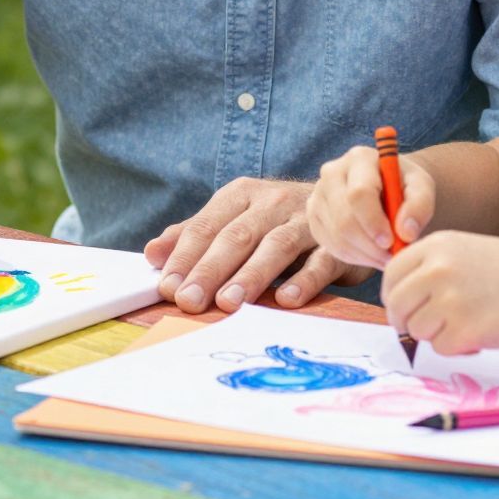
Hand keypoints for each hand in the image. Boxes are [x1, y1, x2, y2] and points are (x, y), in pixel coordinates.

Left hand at [144, 176, 370, 312]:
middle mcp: (272, 202)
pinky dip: (304, 280)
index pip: (206, 226)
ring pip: (275, 246)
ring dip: (251, 275)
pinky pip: (320, 260)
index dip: (185, 257)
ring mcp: (306, 221)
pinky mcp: (335, 243)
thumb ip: (195, 235)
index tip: (167, 287)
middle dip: (210, 270)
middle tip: (190, 301)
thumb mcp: (235, 220)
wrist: (346, 204)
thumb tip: (152, 254)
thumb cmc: (277, 221)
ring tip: (229, 302)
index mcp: (242, 195)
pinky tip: (286, 299)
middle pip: (236, 236)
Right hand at [308, 144, 435, 267]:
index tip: (392, 241)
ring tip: (387, 256)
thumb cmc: (405, 187)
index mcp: (359, 158)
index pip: (359, 194)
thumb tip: (406, 232)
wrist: (388, 189)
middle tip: (392, 256)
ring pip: (337, 236)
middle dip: (370, 245)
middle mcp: (332, 172)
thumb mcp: (422, 188)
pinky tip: (372, 253)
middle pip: (343, 218)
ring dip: (365, 254)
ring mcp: (319, 195)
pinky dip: (354, 257)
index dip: (374, 222)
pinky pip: (331, 245)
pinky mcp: (314, 216)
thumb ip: (420, 205)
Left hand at [382, 233, 498, 355]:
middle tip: (429, 328)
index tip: (404, 308)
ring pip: (416, 330)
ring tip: (468, 323)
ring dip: (437, 335)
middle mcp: (437, 269)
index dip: (394, 296)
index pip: (392, 274)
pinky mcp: (463, 329)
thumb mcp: (467, 252)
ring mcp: (449, 299)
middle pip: (396, 306)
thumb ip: (432, 269)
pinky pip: (441, 348)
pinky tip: (482, 333)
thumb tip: (400, 300)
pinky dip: (458, 347)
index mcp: (437, 246)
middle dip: (406, 322)